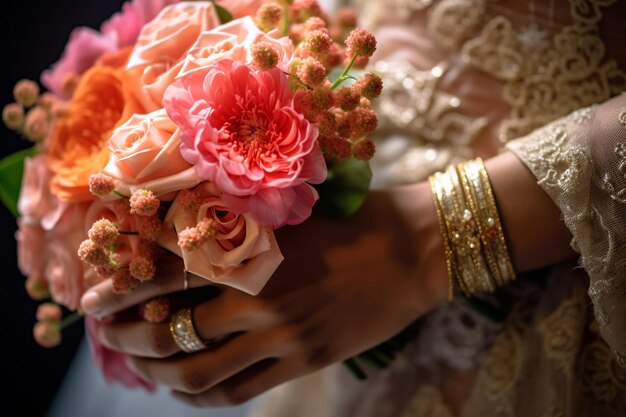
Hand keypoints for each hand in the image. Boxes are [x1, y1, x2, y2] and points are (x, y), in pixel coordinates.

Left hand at [81, 182, 448, 405]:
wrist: (414, 249)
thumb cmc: (354, 218)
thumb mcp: (291, 213)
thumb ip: (239, 228)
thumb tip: (182, 245)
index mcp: (252, 247)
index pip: (164, 273)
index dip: (119, 289)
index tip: (91, 299)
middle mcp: (259, 294)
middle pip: (171, 330)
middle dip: (128, 339)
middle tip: (110, 337)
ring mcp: (284, 333)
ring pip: (200, 373)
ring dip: (160, 374)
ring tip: (144, 367)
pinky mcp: (306, 359)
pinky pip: (241, 391)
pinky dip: (206, 395)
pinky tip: (192, 389)